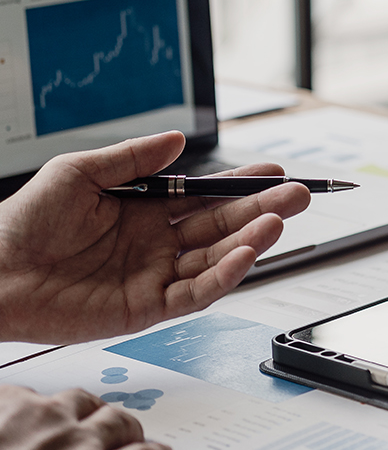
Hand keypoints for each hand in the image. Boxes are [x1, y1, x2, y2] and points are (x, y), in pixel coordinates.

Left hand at [0, 131, 310, 343]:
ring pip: (218, 259)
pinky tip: (246, 254)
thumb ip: (133, 157)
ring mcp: (156, 277)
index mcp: (143, 210)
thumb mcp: (79, 171)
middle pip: (223, 226)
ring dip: (252, 240)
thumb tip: (178, 141)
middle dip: (263, 209)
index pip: (206, 196)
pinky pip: (197, 292)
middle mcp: (157, 244)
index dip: (242, 184)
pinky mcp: (149, 309)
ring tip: (279, 220)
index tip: (274, 170)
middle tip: (298, 194)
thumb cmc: (22, 223)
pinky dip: (226, 275)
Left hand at [0, 385, 172, 449]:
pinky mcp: (9, 401)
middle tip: (122, 437)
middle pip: (123, 422)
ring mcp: (45, 417)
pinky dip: (35, 404)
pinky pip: (34, 392)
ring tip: (79, 419)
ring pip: (84, 399)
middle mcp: (80, 442)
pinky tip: (25, 418)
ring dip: (87, 409)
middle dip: (127, 430)